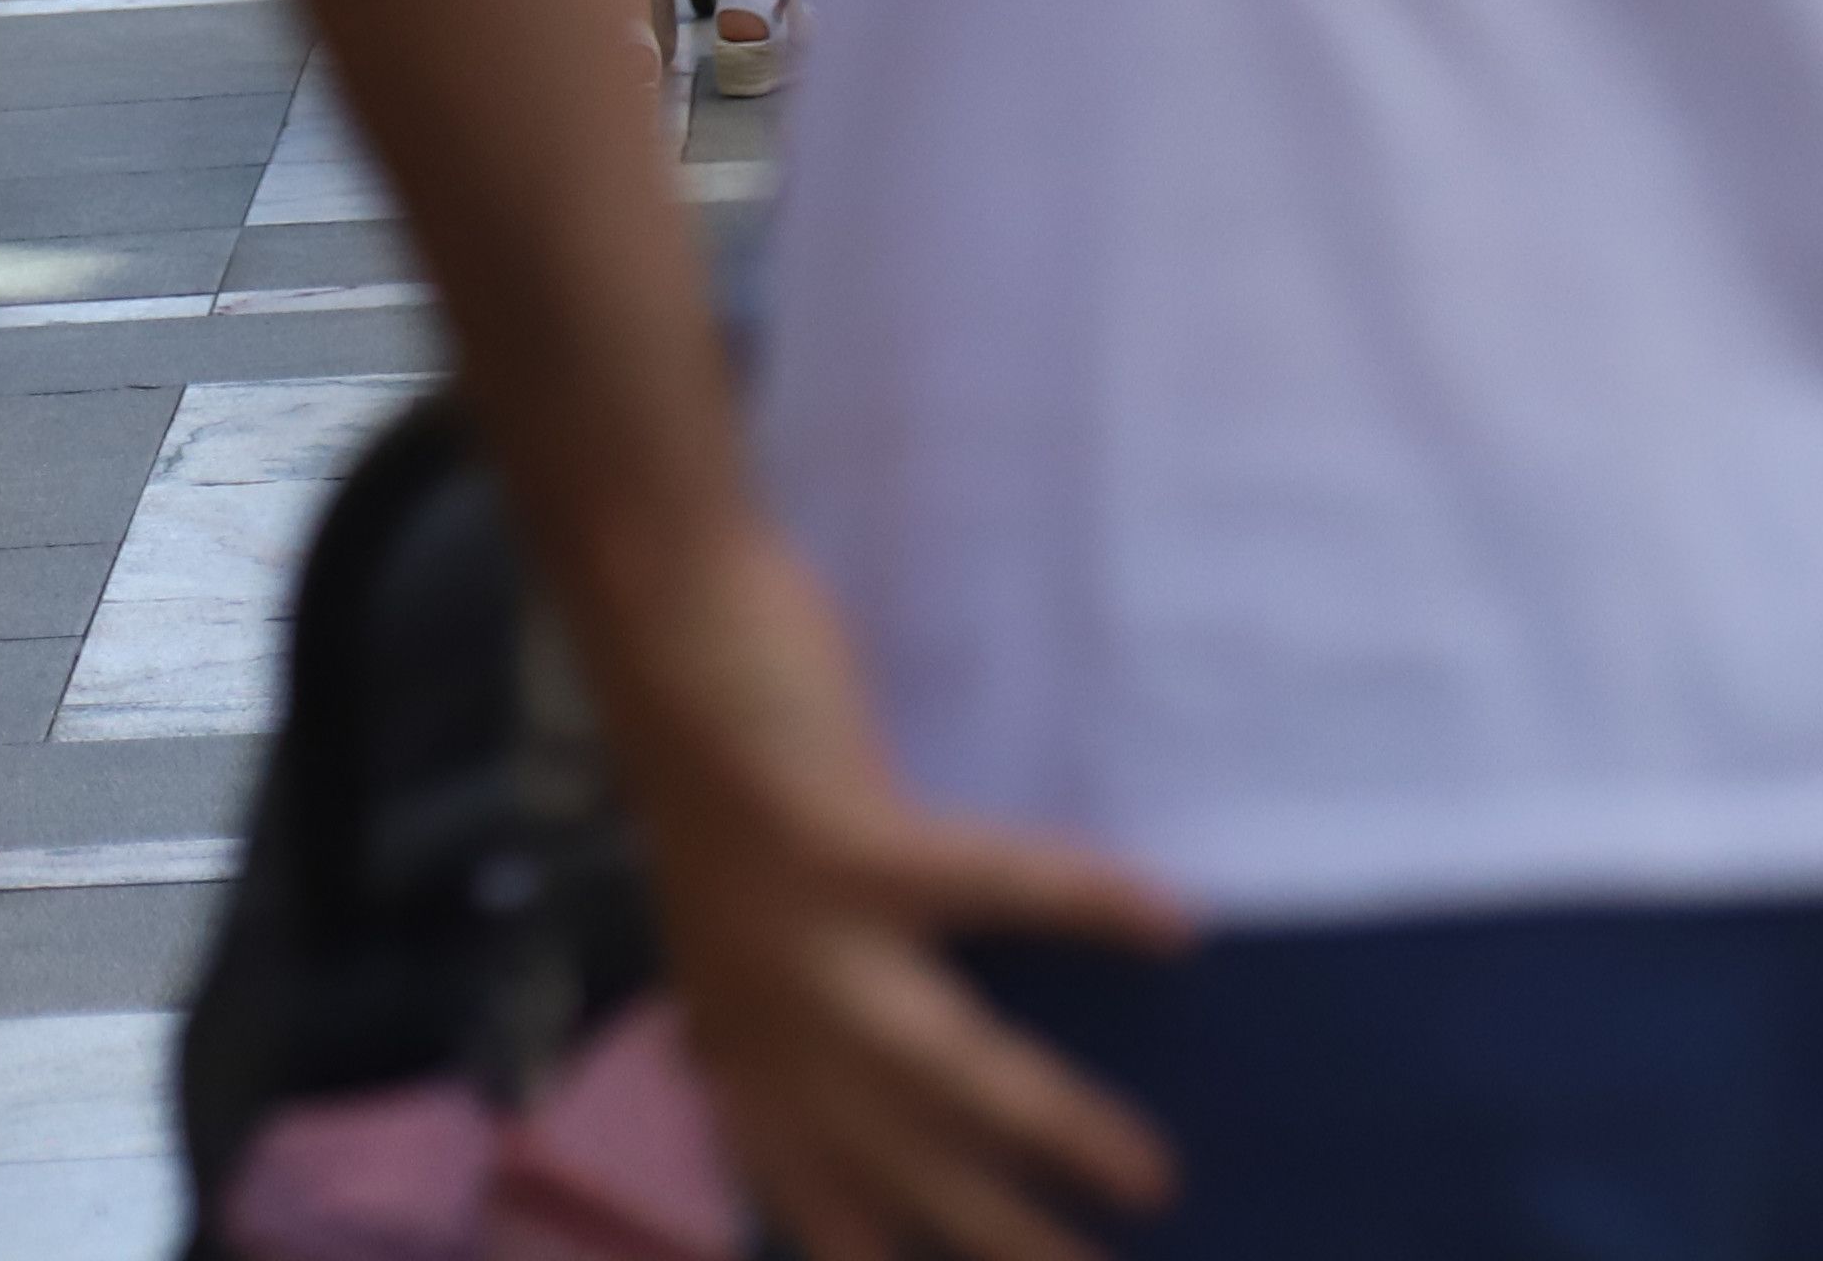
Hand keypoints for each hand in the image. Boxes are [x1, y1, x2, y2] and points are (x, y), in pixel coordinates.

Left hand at [609, 529, 1187, 1260]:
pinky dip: (1084, 904)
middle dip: (995, 1241)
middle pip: (897, 1168)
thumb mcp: (712, 918)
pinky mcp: (844, 845)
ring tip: (1153, 1181)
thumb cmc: (704, 760)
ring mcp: (802, 938)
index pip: (805, 1194)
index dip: (868, 1256)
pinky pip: (992, 888)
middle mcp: (764, 1014)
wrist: (652, 624)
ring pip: (944, 1076)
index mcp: (737, 1036)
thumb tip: (765, 1079)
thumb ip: (747, 1006)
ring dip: (1053, 1135)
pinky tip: (1170, 923)